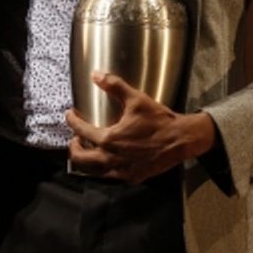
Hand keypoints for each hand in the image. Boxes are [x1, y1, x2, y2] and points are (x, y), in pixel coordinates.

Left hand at [65, 71, 215, 183]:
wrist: (182, 140)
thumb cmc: (159, 120)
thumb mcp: (136, 99)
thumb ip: (114, 85)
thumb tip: (95, 74)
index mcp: (109, 139)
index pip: (81, 131)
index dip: (72, 121)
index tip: (69, 115)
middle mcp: (112, 159)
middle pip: (80, 159)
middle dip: (74, 147)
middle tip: (76, 137)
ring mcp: (122, 171)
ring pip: (93, 171)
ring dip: (86, 160)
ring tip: (88, 147)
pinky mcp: (133, 177)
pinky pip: (109, 176)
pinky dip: (102, 168)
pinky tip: (106, 158)